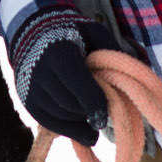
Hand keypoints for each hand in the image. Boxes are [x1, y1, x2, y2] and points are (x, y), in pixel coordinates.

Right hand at [12, 15, 111, 145]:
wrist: (34, 33)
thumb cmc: (71, 33)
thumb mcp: (94, 32)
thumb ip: (111, 50)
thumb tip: (133, 75)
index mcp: (58, 52)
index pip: (79, 86)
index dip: (96, 103)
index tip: (108, 113)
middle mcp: (40, 72)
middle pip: (71, 105)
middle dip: (90, 112)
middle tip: (106, 111)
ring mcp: (31, 89)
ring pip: (62, 117)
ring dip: (81, 120)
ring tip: (93, 112)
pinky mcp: (29, 103)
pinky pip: (53, 125)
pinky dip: (72, 129)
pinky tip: (86, 128)